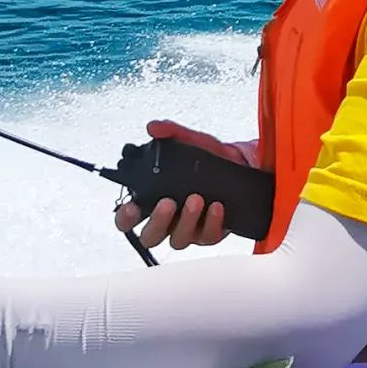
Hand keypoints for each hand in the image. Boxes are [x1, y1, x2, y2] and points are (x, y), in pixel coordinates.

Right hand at [114, 120, 242, 249]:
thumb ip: (171, 132)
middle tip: (168, 202)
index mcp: (154, 199)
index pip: (129, 217)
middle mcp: (168, 218)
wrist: (241, 164)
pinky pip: (208, 236)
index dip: (125, 217)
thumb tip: (153, 127)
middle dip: (157, 221)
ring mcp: (188, 228)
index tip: (131, 207)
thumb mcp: (190, 140)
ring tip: (196, 198)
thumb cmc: (208, 157)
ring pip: (178, 240)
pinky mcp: (209, 233)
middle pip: (150, 236)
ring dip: (186, 220)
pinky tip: (217, 206)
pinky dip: (212, 222)